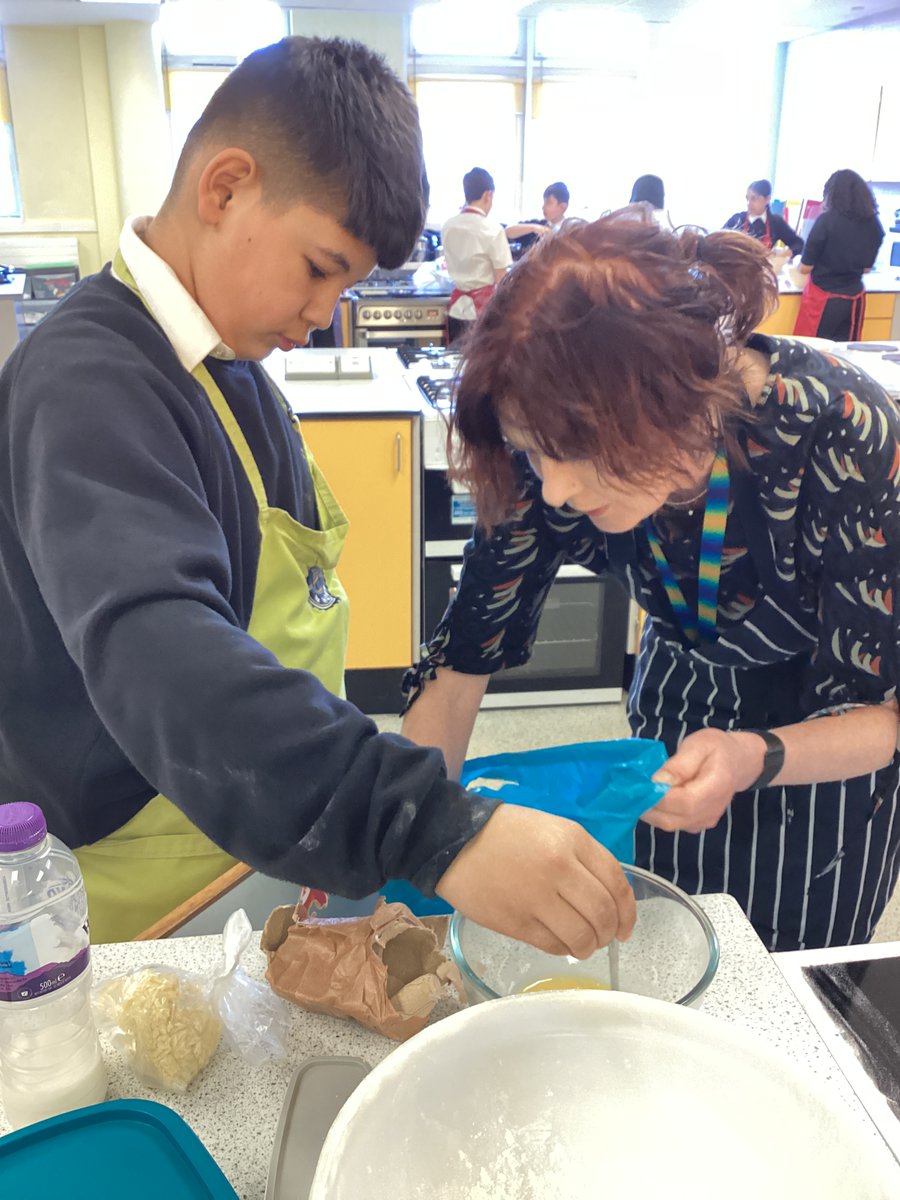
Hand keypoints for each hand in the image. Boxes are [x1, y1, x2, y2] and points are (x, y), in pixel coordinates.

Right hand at [435, 805, 635, 957]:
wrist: (454, 840)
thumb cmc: (507, 833)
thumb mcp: (552, 829)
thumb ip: (582, 858)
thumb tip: (607, 898)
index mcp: (572, 840)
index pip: (616, 883)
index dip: (628, 912)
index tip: (626, 928)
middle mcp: (560, 868)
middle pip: (602, 913)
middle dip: (610, 933)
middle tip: (604, 938)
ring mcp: (537, 897)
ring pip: (581, 936)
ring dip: (589, 946)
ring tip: (582, 945)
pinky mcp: (516, 921)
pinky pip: (553, 945)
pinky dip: (564, 949)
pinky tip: (560, 943)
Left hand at [641, 729, 764, 833]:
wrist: (738, 762)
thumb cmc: (717, 749)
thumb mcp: (699, 745)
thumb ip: (679, 765)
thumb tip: (657, 781)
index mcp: (715, 788)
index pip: (684, 802)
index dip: (657, 798)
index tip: (637, 785)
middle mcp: (711, 811)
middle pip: (673, 819)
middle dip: (647, 805)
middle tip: (629, 788)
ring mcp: (704, 821)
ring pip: (669, 824)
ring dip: (649, 810)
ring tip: (637, 791)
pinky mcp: (697, 824)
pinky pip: (673, 823)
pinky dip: (657, 813)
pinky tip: (650, 797)